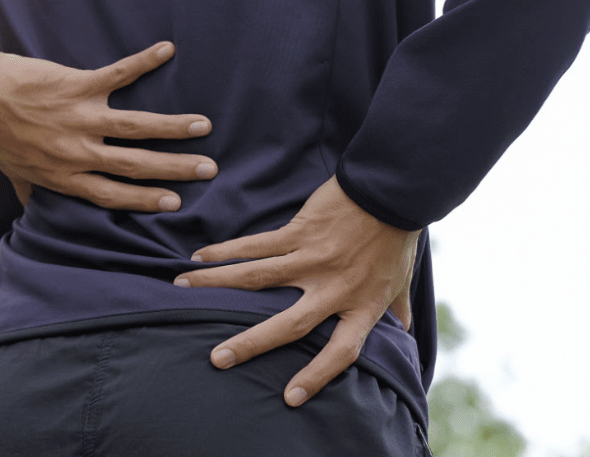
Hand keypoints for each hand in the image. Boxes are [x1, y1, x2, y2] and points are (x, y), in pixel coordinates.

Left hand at [0, 41, 216, 210]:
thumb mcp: (15, 173)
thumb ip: (34, 194)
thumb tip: (38, 218)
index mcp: (65, 175)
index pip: (113, 194)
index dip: (146, 199)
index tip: (176, 203)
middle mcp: (77, 151)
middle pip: (134, 164)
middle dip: (174, 168)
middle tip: (208, 168)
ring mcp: (79, 117)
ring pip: (135, 126)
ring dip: (172, 126)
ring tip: (203, 126)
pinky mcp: (78, 85)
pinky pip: (118, 73)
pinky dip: (144, 61)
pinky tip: (166, 50)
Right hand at [174, 175, 419, 405]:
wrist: (391, 190)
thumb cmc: (395, 236)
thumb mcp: (400, 279)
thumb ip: (397, 308)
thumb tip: (404, 330)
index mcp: (362, 305)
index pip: (341, 351)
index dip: (317, 376)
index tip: (290, 398)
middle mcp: (335, 288)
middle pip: (290, 325)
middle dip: (251, 344)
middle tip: (217, 359)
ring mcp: (313, 259)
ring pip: (258, 280)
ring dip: (217, 286)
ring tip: (184, 293)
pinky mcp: (298, 232)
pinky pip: (255, 246)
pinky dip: (225, 253)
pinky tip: (200, 258)